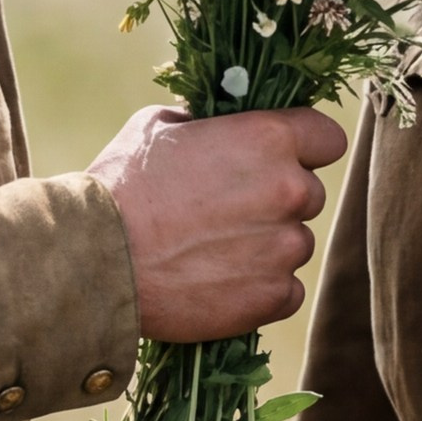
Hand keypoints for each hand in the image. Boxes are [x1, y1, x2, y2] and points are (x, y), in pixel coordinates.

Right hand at [90, 106, 345, 342]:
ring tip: (211, 251)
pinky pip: (286, 290)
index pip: (328, 138)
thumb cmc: (119, 185)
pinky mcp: (272, 297)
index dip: (306, 147)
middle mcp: (289, 190)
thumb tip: (221, 128)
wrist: (92, 261)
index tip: (281, 159)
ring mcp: (284, 248)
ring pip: (296, 244)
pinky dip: (260, 289)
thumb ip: (207, 124)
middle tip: (226, 211)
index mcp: (268, 138)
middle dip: (277, 200)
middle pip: (310, 194)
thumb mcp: (158, 126)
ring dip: (267, 247)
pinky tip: (217, 282)